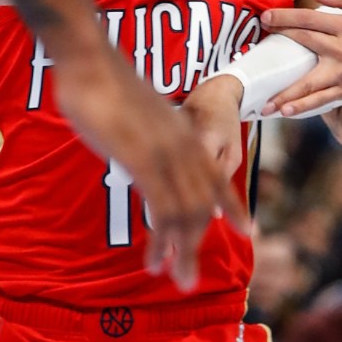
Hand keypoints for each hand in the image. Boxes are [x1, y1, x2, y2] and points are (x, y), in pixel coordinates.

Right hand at [51, 42, 248, 290]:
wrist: (92, 60)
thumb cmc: (108, 86)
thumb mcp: (141, 117)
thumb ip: (149, 138)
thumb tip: (144, 155)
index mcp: (186, 135)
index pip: (219, 176)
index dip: (234, 205)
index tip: (248, 229)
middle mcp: (185, 147)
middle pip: (205, 204)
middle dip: (198, 244)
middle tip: (191, 280)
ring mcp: (168, 154)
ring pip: (187, 212)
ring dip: (183, 251)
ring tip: (178, 281)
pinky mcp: (144, 160)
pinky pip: (162, 206)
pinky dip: (163, 238)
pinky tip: (156, 259)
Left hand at [258, 0, 341, 116]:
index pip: (310, 19)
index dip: (286, 17)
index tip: (266, 18)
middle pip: (304, 43)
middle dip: (278, 42)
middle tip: (255, 47)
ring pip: (309, 83)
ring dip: (286, 93)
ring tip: (264, 102)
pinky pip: (320, 100)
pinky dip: (303, 106)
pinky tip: (285, 112)